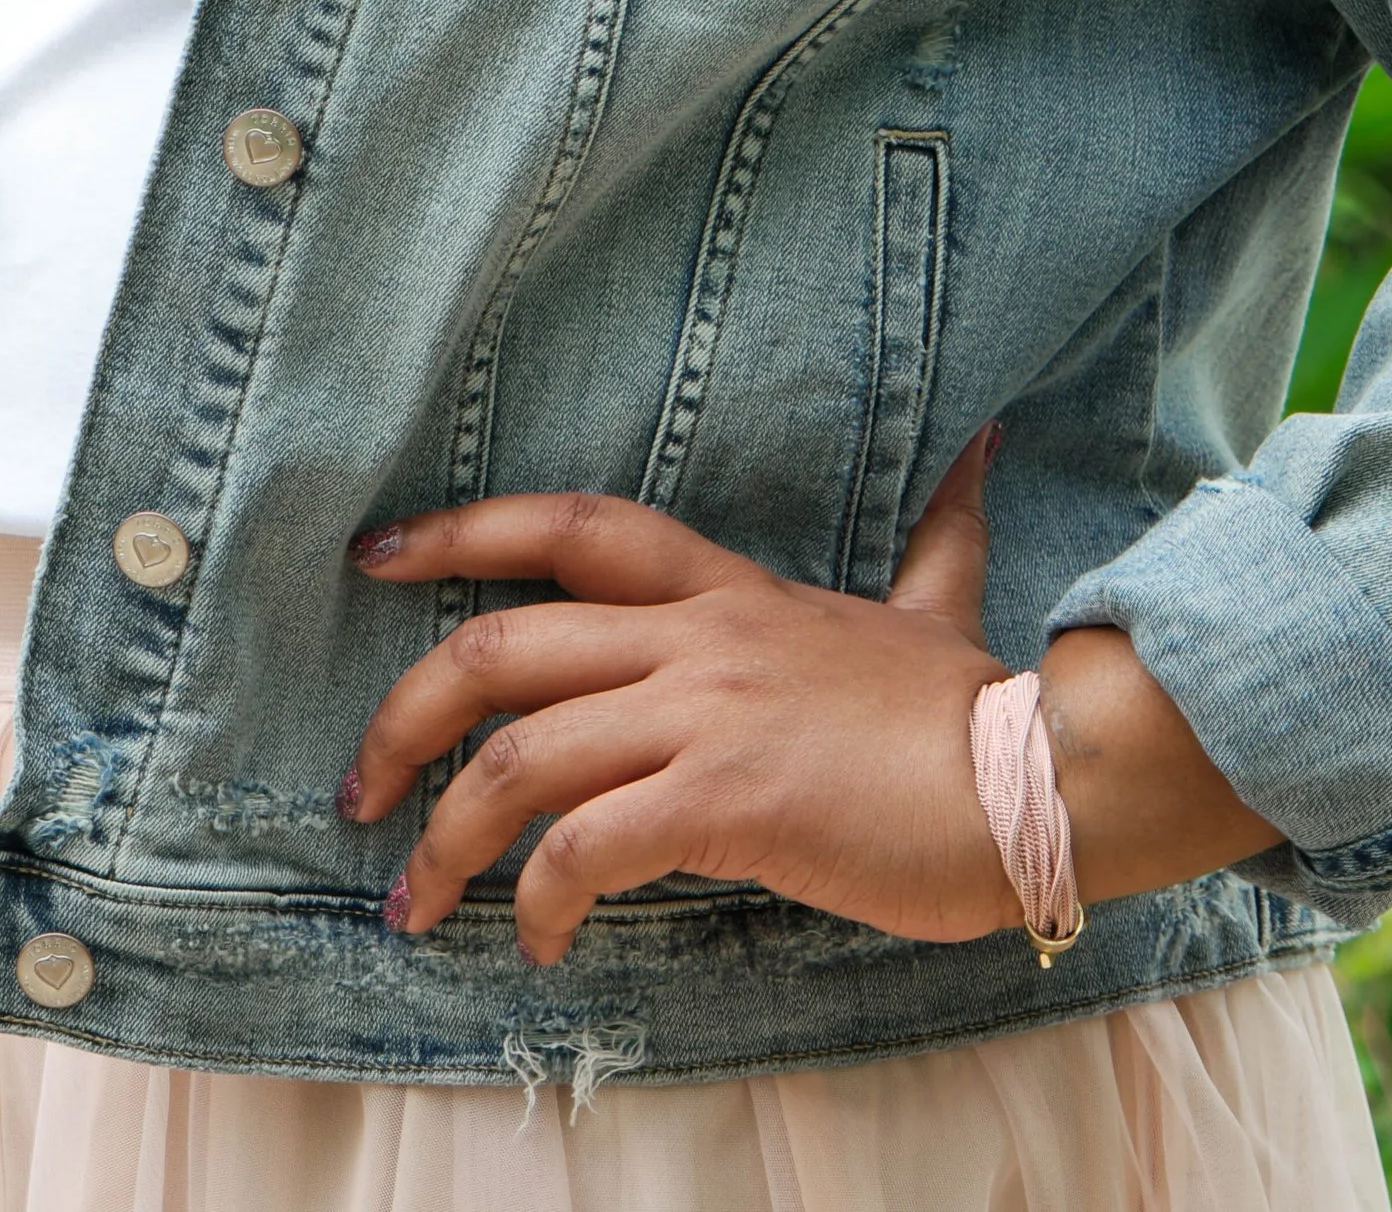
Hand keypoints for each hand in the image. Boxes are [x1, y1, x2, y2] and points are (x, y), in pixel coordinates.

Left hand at [341, 436, 1018, 962]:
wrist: (1033, 779)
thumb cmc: (972, 712)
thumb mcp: (934, 606)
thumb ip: (938, 535)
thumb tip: (980, 452)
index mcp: (727, 590)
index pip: (569, 528)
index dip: (461, 531)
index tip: (375, 556)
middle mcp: (700, 638)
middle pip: (502, 646)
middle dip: (402, 718)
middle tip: (358, 790)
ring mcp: (708, 716)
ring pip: (521, 757)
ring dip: (447, 836)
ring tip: (417, 900)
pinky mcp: (726, 802)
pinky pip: (586, 849)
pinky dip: (539, 900)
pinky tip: (536, 940)